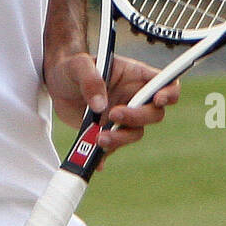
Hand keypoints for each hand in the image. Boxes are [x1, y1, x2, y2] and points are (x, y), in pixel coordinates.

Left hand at [44, 50, 179, 157]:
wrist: (56, 83)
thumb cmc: (71, 67)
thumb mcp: (77, 65)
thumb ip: (90, 80)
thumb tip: (100, 105)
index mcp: (134, 75)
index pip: (166, 83)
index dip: (169, 92)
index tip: (158, 100)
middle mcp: (133, 97)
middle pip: (153, 113)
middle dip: (137, 117)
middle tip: (114, 114)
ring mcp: (122, 117)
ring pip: (134, 133)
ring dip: (120, 138)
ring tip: (99, 138)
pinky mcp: (108, 131)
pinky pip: (113, 148)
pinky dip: (104, 155)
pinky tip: (96, 160)